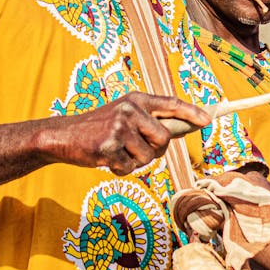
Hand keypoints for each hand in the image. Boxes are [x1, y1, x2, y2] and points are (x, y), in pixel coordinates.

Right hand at [44, 93, 209, 175]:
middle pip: (164, 139)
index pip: (171, 104)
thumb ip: (150, 121)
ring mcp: (119, 127)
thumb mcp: (124, 116)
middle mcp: (130, 109)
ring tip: (116, 151)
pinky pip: (129, 168)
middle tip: (134, 149)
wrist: (62, 136)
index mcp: (136, 99)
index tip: (207, 121)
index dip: (191, 113)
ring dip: (134, 162)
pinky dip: (119, 170)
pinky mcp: (108, 146)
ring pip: (148, 157)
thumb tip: (183, 129)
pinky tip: (105, 159)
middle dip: (154, 151)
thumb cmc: (98, 129)